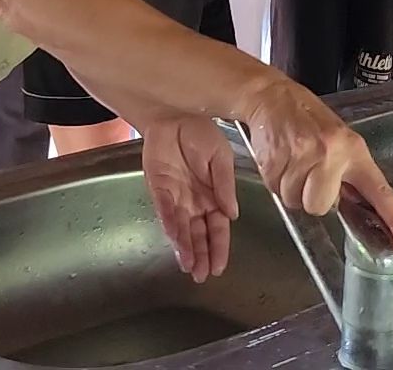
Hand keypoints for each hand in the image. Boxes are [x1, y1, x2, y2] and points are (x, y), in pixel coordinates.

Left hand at [141, 118, 238, 280]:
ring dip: (186, 249)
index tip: (220, 267)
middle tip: (202, 276)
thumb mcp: (221, 158)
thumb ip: (225, 186)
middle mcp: (195, 201)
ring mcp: (176, 197)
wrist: (175, 115)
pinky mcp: (159, 189)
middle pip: (199, 235)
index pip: (218, 228)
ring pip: (182, 229)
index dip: (219, 248)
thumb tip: (233, 214)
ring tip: (190, 268)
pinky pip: (166, 212)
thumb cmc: (201, 133)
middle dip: (201, 256)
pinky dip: (172, 228)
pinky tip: (177, 243)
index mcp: (214, 196)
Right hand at [238, 78, 392, 254]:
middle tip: (308, 172)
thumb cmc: (307, 119)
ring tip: (292, 162)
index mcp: (354, 151)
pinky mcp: (277, 157)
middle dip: (310, 196)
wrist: (273, 96)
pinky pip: (275, 189)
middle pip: (320, 206)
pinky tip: (279, 158)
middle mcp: (331, 152)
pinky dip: (275, 180)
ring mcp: (303, 154)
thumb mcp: (339, 140)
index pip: (380, 193)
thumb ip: (347, 174)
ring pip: (295, 201)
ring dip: (290, 188)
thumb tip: (353, 209)